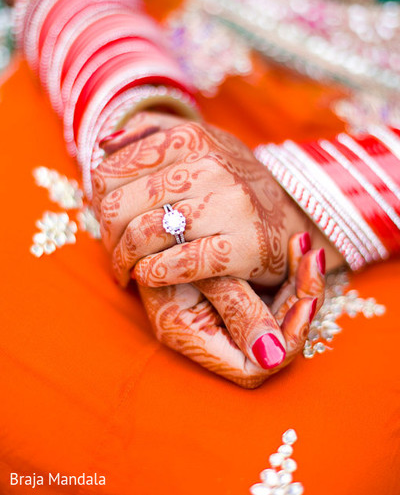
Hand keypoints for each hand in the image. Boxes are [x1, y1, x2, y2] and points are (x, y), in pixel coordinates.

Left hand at [92, 112, 308, 288]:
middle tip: (113, 253)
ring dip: (125, 261)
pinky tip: (149, 275)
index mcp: (191, 138)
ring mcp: (229, 206)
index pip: (110, 172)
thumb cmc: (232, 182)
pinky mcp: (243, 246)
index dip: (98, 203)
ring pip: (144, 234)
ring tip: (126, 270)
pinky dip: (153, 274)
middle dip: (107, 238)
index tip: (107, 221)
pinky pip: (179, 264)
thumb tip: (103, 144)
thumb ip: (151, 134)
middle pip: (120, 206)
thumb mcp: (201, 143)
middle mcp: (210, 166)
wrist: (293, 215)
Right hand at [137, 233, 324, 387]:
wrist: (144, 222)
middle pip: (274, 340)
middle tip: (312, 260)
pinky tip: (296, 245)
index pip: (256, 365)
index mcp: (198, 339)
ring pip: (277, 317)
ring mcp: (227, 318)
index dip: (286, 339)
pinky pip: (270, 296)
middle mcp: (215, 336)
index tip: (305, 301)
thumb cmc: (164, 246)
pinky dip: (286, 274)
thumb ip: (236, 309)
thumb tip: (274, 356)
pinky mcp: (235, 297)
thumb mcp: (202, 274)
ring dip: (297, 284)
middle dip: (299, 301)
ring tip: (308, 249)